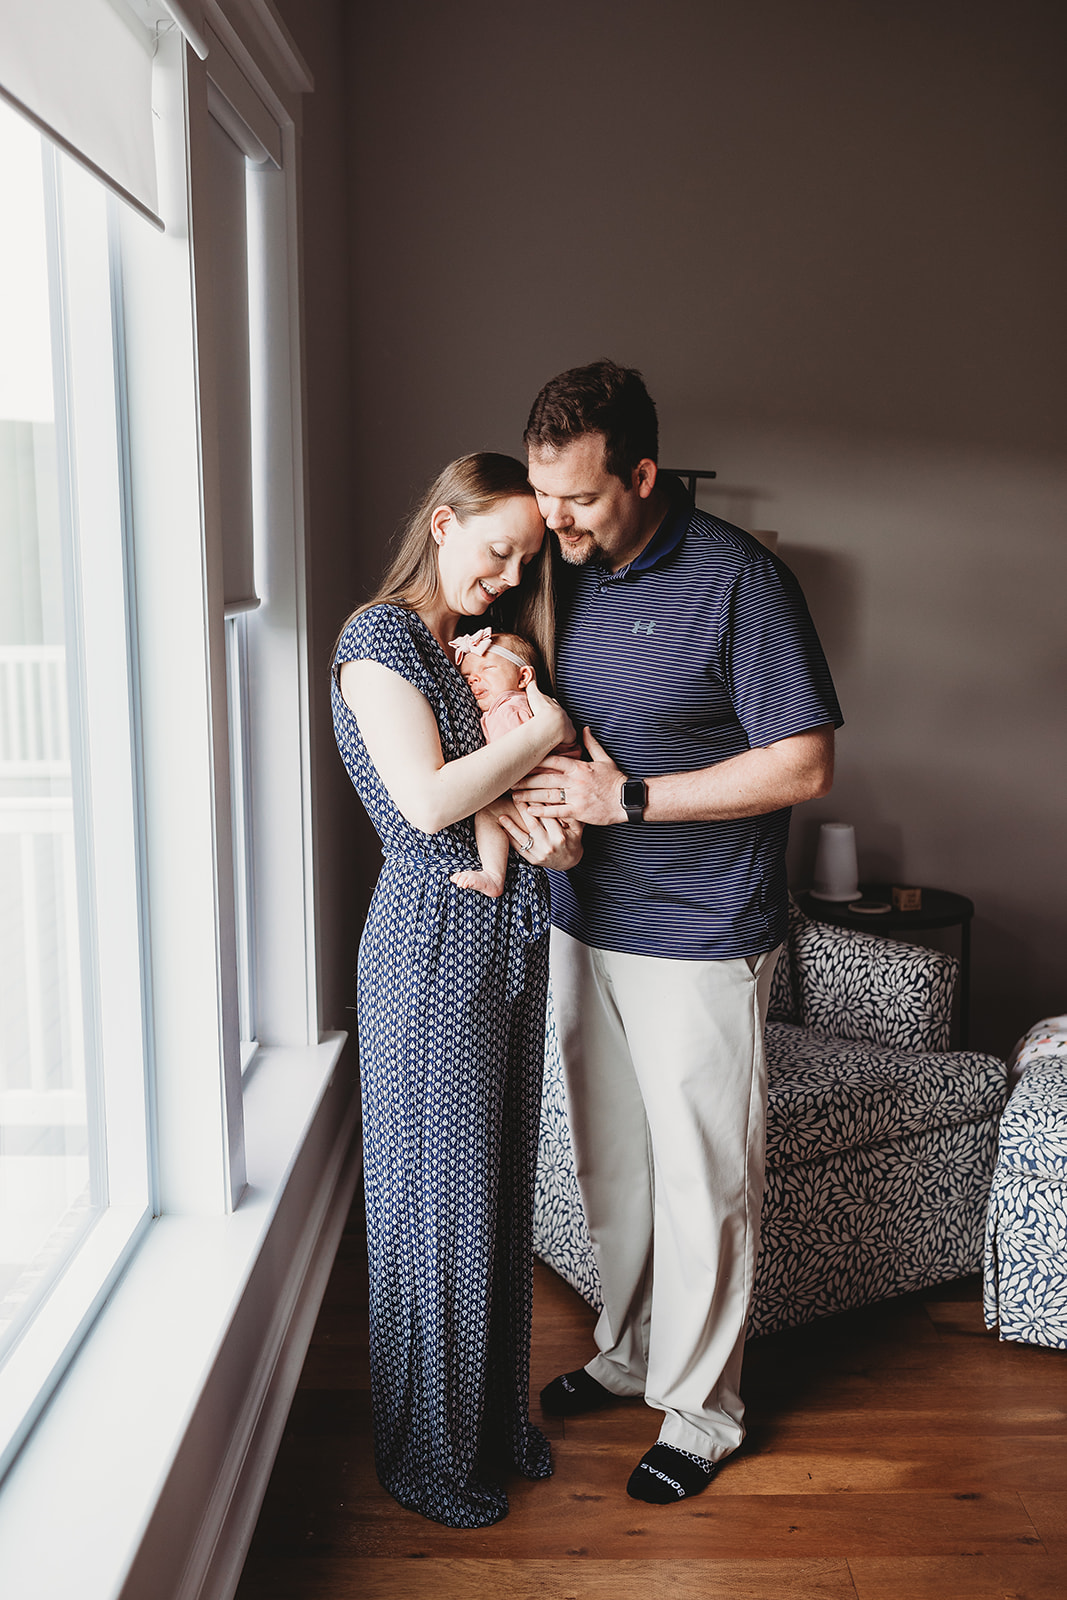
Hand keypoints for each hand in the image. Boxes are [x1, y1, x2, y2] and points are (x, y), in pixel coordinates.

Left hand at [498, 802, 583, 869]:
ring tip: (501, 816)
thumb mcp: (578, 829)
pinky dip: (510, 839)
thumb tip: (563, 799)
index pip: (546, 816)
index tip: (529, 791)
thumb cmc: (573, 840)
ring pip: (522, 837)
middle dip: (522, 809)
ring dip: (511, 826)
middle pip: (532, 824)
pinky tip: (502, 830)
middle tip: (514, 797)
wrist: (569, 863)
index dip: (537, 803)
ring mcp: (539, 854)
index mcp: (560, 836)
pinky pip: (519, 849)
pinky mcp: (532, 860)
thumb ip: (571, 815)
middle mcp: (549, 846)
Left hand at [511, 726, 626, 825]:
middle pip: (545, 778)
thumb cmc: (615, 780)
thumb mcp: (605, 759)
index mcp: (580, 767)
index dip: (536, 762)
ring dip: (529, 795)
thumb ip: (592, 744)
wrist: (627, 800)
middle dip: (526, 780)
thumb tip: (584, 729)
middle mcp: (576, 781)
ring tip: (515, 796)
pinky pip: (557, 811)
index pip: (553, 761)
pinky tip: (530, 810)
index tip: (522, 763)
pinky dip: (542, 811)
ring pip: (548, 794)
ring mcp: (576, 796)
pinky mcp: (578, 811)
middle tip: (511, 781)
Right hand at [525, 680, 576, 750]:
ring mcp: (568, 725)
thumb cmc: (541, 709)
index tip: (545, 709)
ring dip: (562, 729)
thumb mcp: (534, 693)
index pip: (552, 704)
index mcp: (554, 705)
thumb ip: (532, 681)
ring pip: (565, 726)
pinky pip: (568, 738)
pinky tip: (561, 743)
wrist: (551, 723)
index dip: (549, 706)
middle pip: (560, 715)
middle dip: (557, 717)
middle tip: (550, 722)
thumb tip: (529, 667)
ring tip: (556, 733)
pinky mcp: (570, 735)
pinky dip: (565, 739)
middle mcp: (563, 714)